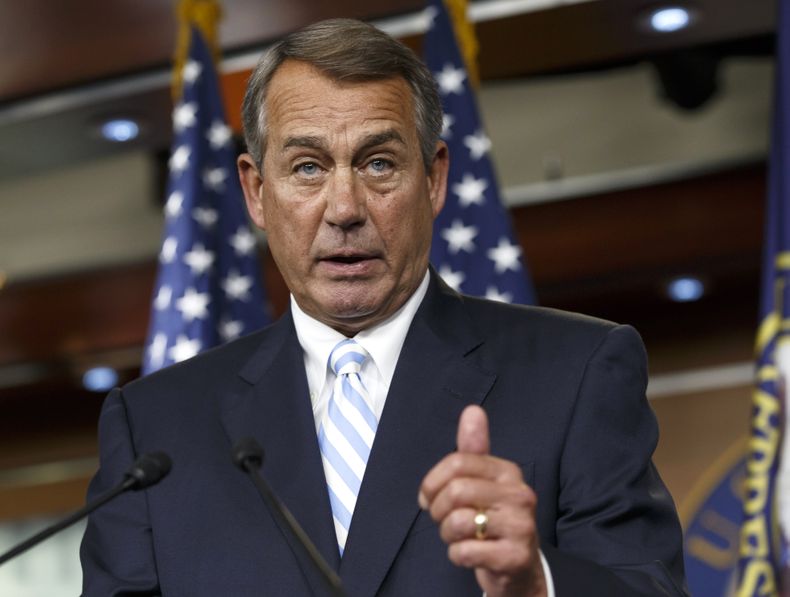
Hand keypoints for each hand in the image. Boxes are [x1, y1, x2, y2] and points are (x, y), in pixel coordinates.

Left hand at [418, 405, 546, 596]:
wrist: (518, 567)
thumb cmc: (493, 519)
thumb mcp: (483, 481)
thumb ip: (474, 449)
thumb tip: (472, 410)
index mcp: (508, 472)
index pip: (457, 463)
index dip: (432, 481)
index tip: (427, 497)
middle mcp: (520, 495)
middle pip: (455, 492)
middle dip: (438, 510)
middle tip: (442, 519)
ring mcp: (520, 526)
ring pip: (458, 522)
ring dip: (447, 534)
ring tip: (458, 536)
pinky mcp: (514, 557)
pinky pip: (465, 552)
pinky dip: (457, 555)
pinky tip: (469, 552)